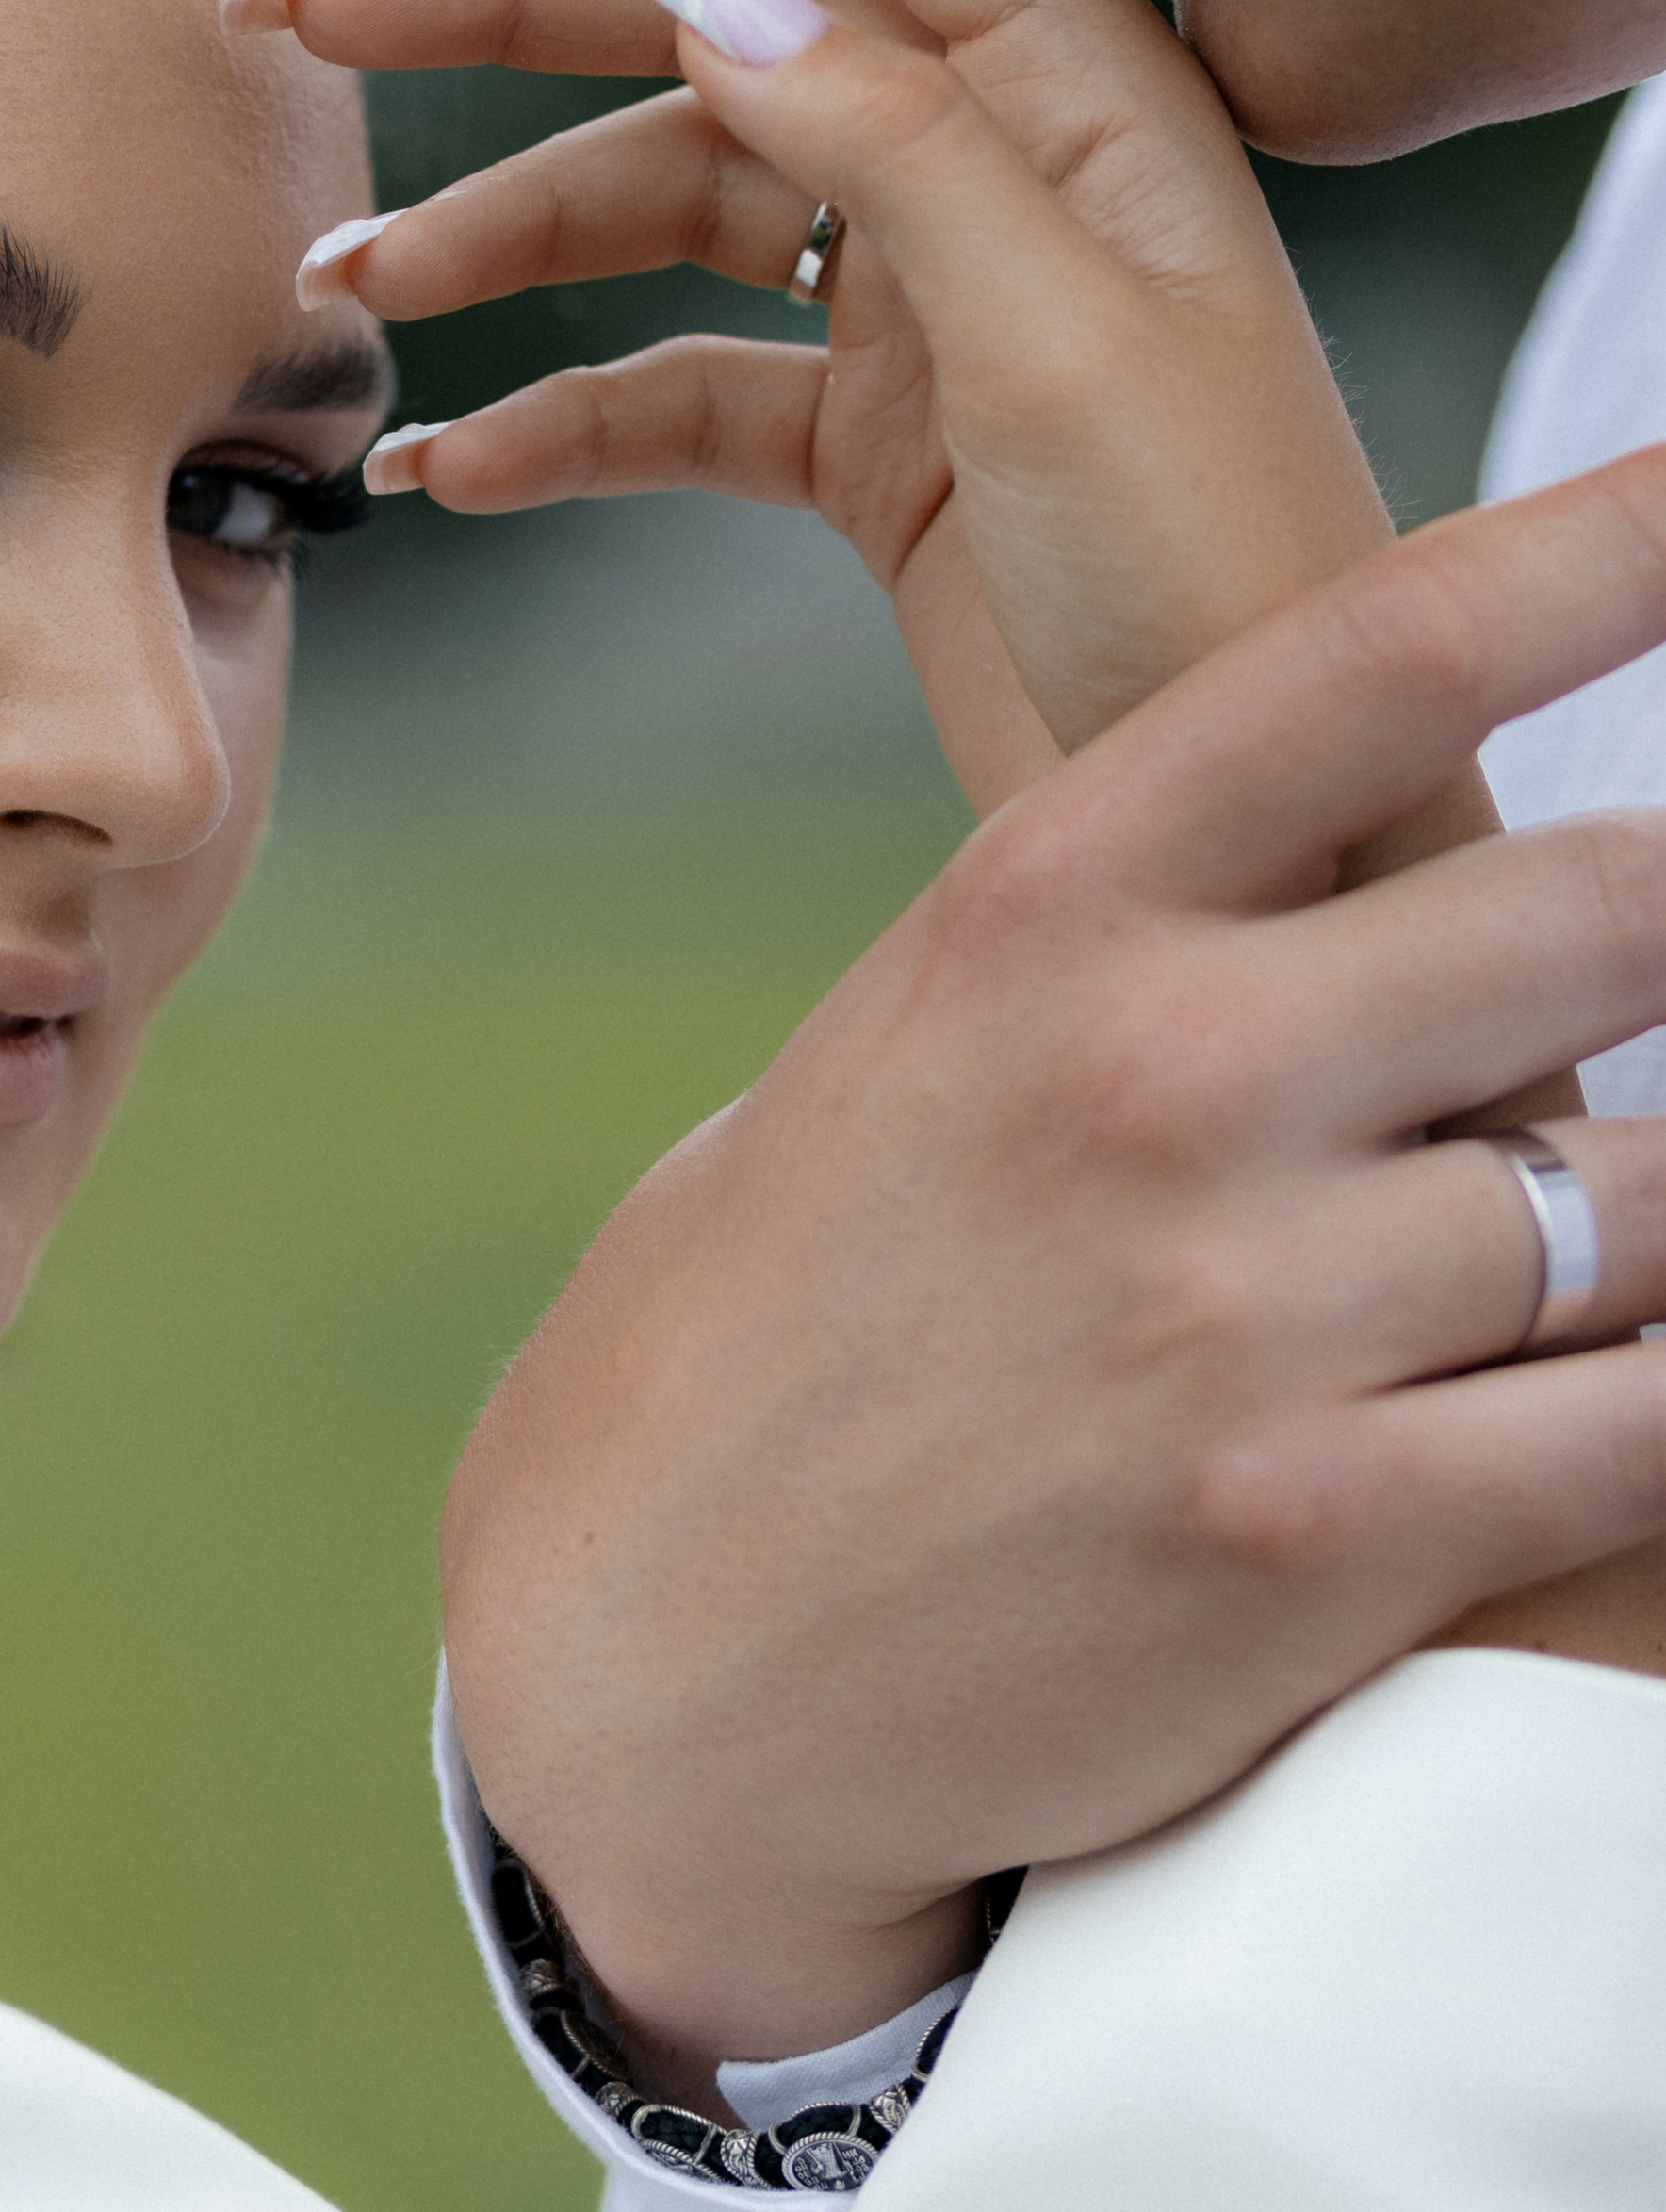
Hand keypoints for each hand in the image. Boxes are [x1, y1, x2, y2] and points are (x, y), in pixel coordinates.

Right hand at [234, 0, 1388, 811]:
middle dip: (502, 11)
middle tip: (296, 18)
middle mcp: (997, 172)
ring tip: (344, 284)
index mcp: (1080, 94)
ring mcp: (929, 312)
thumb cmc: (1228, 591)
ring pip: (669, 211)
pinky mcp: (877, 452)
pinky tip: (456, 468)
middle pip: (713, 27)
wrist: (1279, 845)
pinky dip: (566, 419)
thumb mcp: (1066, 347)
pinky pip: (683, 394)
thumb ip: (894, 141)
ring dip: (503, 239)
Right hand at [437, 456, 1665, 2086]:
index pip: (1383, 655)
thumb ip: (1150, 949)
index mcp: (1039, 911)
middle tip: (1662, 951)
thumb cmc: (789, 1331)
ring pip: (1663, 1191)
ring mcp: (1240, 1311)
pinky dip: (1665, 1404)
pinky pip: (1654, 1425)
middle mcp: (1153, 1071)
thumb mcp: (910, 1052)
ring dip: (1659, 1213)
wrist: (647, 1667)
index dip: (1614, 544)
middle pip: (1617, 897)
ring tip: (1566, 1244)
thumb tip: (1422, 881)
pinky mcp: (1319, 1538)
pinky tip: (1604, 1396)